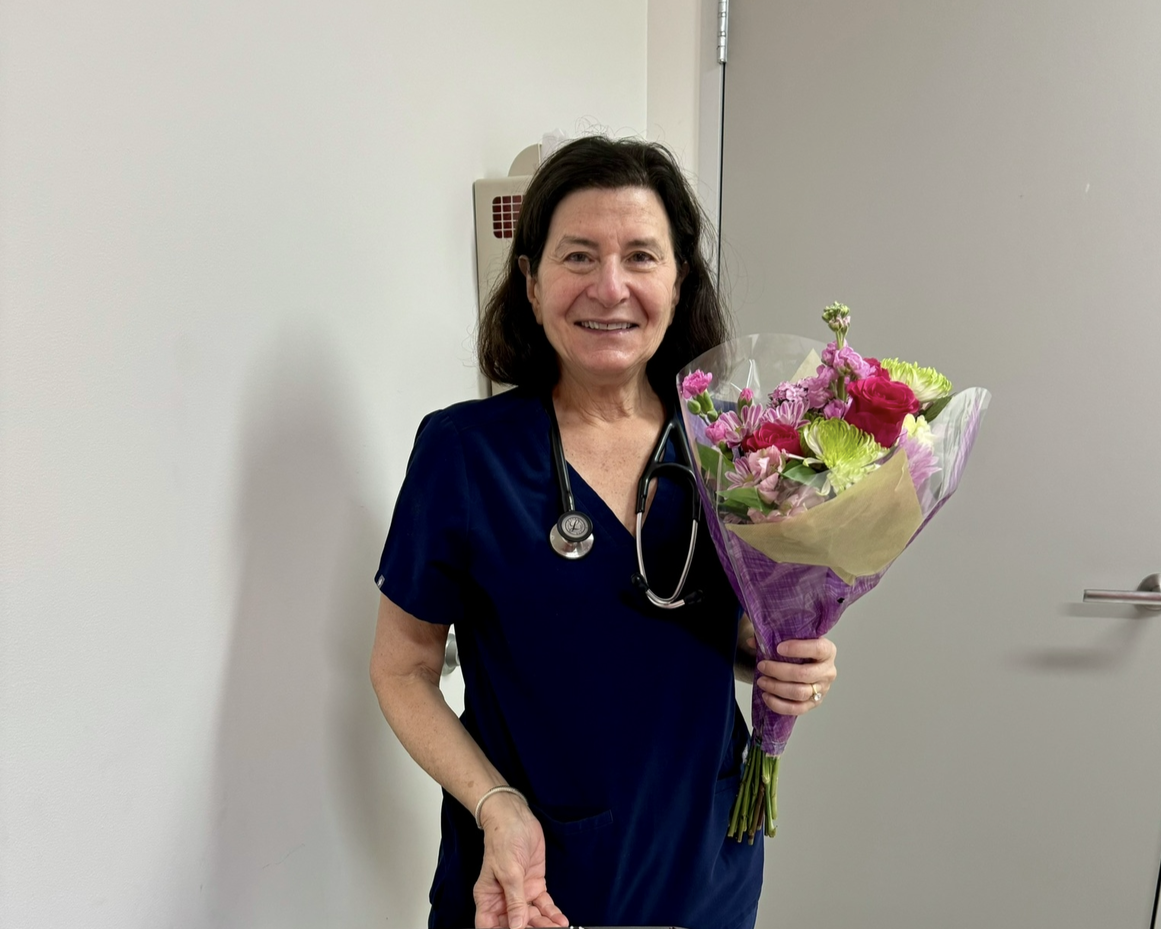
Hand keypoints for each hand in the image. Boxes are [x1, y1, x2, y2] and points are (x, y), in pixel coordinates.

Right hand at [474, 794, 568, 928]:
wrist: (516, 817)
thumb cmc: (503, 839)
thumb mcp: (508, 872)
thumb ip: (514, 901)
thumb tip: (516, 926)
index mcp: (488, 898)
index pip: (490, 926)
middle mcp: (503, 899)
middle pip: (515, 924)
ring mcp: (520, 893)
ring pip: (532, 918)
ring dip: (544, 925)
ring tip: (557, 928)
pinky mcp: (534, 885)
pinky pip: (543, 905)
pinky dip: (552, 913)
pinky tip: (560, 920)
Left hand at [751, 636, 836, 715]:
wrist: (806, 664)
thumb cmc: (799, 650)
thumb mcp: (791, 640)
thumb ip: (774, 638)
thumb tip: (751, 642)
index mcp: (827, 651)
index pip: (818, 649)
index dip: (798, 649)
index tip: (778, 648)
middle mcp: (828, 671)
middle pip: (804, 674)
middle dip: (779, 671)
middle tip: (762, 666)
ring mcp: (823, 689)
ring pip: (799, 692)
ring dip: (776, 688)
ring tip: (761, 681)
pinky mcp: (814, 703)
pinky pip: (797, 709)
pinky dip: (779, 704)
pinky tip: (766, 696)